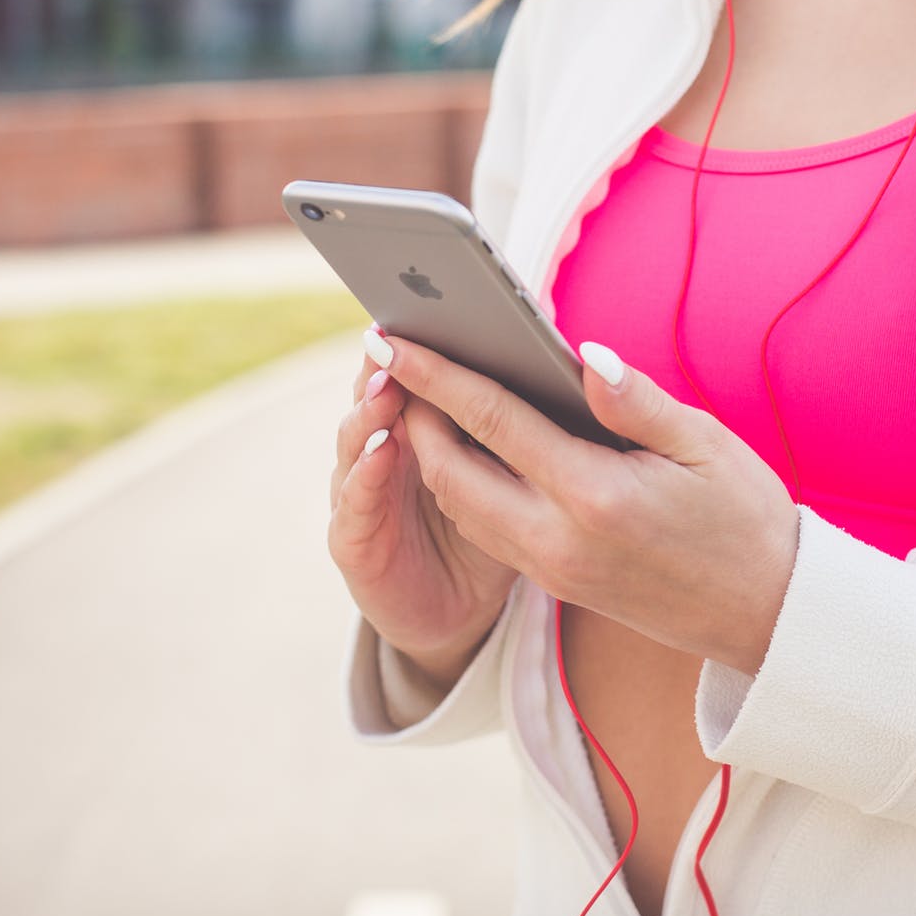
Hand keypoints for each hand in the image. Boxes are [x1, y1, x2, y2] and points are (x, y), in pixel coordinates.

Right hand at [327, 323, 520, 683]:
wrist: (460, 613)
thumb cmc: (504, 532)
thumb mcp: (528, 476)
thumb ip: (524, 422)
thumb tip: (564, 362)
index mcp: (431, 430)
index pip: (424, 378)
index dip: (428, 345)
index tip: (441, 301)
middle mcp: (385, 453)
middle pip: (378, 396)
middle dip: (388, 364)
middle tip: (403, 326)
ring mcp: (362, 497)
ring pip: (356, 441)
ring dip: (368, 408)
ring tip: (389, 378)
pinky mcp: (353, 545)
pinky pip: (351, 507)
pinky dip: (361, 476)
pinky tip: (380, 449)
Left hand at [371, 329, 800, 672]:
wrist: (766, 615)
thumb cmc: (745, 519)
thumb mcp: (706, 445)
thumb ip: (636, 400)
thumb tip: (582, 354)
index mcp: (596, 497)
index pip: (493, 423)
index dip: (437, 376)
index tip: (393, 339)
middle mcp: (559, 541)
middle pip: (451, 473)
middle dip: (414, 415)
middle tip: (394, 361)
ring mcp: (552, 570)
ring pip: (461, 508)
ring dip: (431, 454)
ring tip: (420, 397)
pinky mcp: (556, 585)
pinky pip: (486, 531)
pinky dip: (461, 486)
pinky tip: (467, 448)